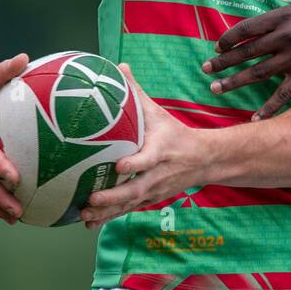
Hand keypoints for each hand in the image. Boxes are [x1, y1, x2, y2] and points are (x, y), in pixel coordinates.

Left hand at [81, 64, 207, 228]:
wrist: (204, 160)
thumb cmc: (175, 133)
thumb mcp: (159, 112)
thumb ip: (136, 92)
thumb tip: (119, 66)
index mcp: (161, 150)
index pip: (149, 159)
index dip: (136, 164)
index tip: (120, 166)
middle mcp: (159, 174)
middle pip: (137, 189)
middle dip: (114, 197)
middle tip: (92, 199)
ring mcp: (155, 190)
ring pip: (130, 204)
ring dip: (108, 212)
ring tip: (85, 216)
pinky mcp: (150, 199)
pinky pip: (128, 210)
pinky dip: (109, 217)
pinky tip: (89, 223)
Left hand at [203, 2, 290, 118]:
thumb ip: (282, 17)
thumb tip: (260, 25)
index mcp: (283, 16)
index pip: (247, 28)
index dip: (229, 39)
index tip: (218, 47)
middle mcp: (286, 36)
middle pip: (246, 51)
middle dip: (223, 62)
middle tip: (206, 70)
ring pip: (257, 72)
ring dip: (234, 82)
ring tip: (216, 89)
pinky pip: (281, 94)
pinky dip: (267, 108)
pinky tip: (254, 118)